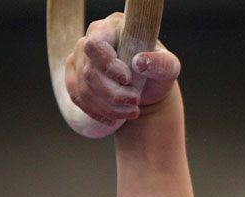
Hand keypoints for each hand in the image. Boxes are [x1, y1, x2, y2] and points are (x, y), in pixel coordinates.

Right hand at [64, 12, 181, 126]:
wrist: (147, 87)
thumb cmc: (157, 71)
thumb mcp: (169, 67)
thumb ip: (161, 63)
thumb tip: (139, 62)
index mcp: (110, 28)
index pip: (95, 45)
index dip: (107, 65)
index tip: (127, 79)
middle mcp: (88, 40)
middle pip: (89, 72)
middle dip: (114, 94)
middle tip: (136, 100)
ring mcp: (78, 59)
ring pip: (83, 89)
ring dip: (108, 107)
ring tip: (132, 112)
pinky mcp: (75, 77)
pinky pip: (78, 98)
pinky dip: (96, 112)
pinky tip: (113, 120)